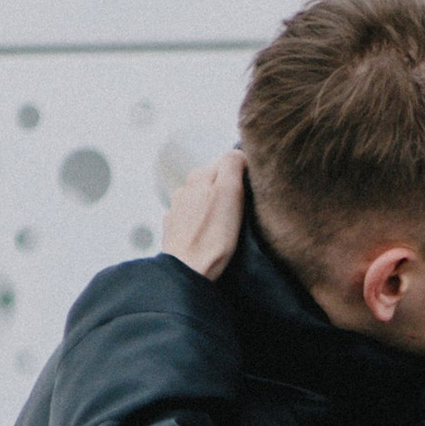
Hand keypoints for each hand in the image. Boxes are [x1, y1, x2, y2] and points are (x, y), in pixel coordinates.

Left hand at [161, 147, 245, 280]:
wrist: (188, 272)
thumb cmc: (212, 236)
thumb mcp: (230, 192)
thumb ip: (232, 164)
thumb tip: (237, 152)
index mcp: (198, 176)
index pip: (227, 162)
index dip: (243, 175)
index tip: (251, 193)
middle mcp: (184, 189)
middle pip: (213, 182)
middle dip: (227, 192)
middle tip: (242, 212)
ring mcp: (176, 211)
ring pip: (202, 201)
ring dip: (214, 209)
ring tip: (226, 227)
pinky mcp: (174, 232)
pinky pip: (193, 220)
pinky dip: (202, 224)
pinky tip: (210, 236)